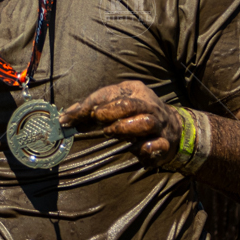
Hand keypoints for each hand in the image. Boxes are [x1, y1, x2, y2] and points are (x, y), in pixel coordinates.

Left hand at [60, 81, 182, 165]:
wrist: (174, 128)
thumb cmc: (134, 116)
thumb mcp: (114, 107)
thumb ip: (91, 110)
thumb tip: (66, 118)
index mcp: (133, 90)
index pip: (107, 94)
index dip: (86, 106)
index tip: (67, 118)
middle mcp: (147, 104)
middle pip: (127, 105)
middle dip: (108, 112)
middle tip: (95, 119)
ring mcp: (158, 123)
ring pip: (145, 122)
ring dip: (124, 128)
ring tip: (109, 132)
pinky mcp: (164, 142)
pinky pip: (158, 144)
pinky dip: (147, 147)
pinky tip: (139, 149)